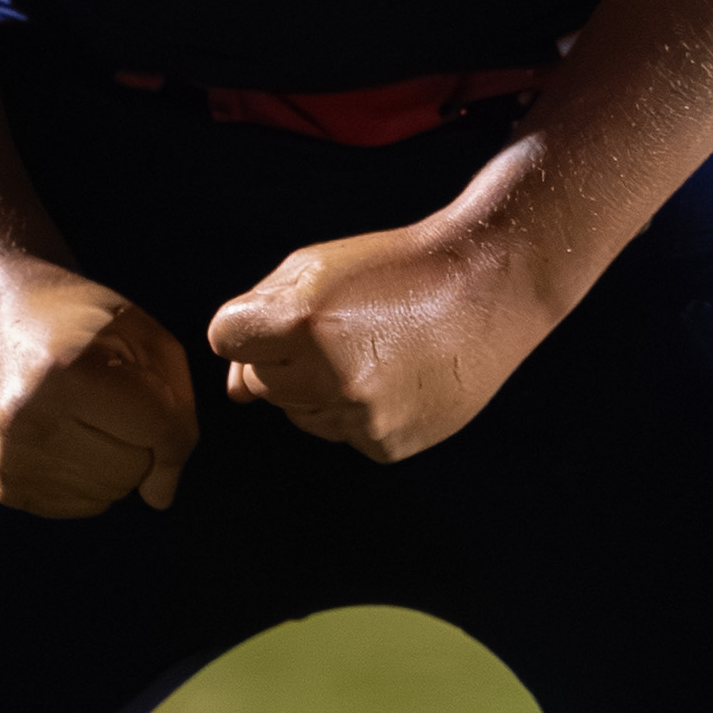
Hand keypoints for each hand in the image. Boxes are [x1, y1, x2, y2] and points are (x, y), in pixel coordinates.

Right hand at [0, 255, 196, 514]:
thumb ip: (176, 411)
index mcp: (67, 374)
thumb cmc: (80, 319)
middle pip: (134, 470)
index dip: (176, 422)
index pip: (159, 432)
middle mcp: (30, 423)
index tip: (161, 402)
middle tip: (111, 402)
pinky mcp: (3, 487)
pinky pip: (80, 506)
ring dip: (113, 461)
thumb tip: (160, 497)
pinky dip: (88, 479)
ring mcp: (10, 460)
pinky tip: (67, 438)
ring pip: (109, 494)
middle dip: (140, 441)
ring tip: (85, 416)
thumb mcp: (144, 334)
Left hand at [208, 177, 567, 465]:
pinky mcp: (385, 445)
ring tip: (372, 353)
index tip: (293, 313)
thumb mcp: (314, 268)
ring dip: (317, 389)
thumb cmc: (393, 270)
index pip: (226, 339)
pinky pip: (342, 434)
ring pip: (299, 415)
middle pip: (259, 384)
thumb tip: (235, 391)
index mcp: (300, 323)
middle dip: (284, 359)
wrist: (486, 288)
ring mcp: (359, 417)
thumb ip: (256, 320)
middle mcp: (326, 376)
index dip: (253, 325)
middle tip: (340, 330)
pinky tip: (394, 379)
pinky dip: (356, 412)